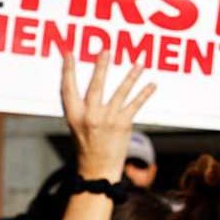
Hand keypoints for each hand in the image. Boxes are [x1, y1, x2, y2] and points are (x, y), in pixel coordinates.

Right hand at [61, 52, 155, 181]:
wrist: (97, 169)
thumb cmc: (87, 145)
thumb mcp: (76, 125)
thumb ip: (81, 107)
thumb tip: (88, 85)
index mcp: (73, 115)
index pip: (67, 88)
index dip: (67, 70)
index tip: (69, 53)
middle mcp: (89, 116)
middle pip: (95, 86)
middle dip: (101, 67)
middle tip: (106, 50)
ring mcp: (107, 120)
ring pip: (120, 92)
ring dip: (131, 77)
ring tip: (139, 63)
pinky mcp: (123, 125)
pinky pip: (135, 105)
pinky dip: (144, 94)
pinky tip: (152, 85)